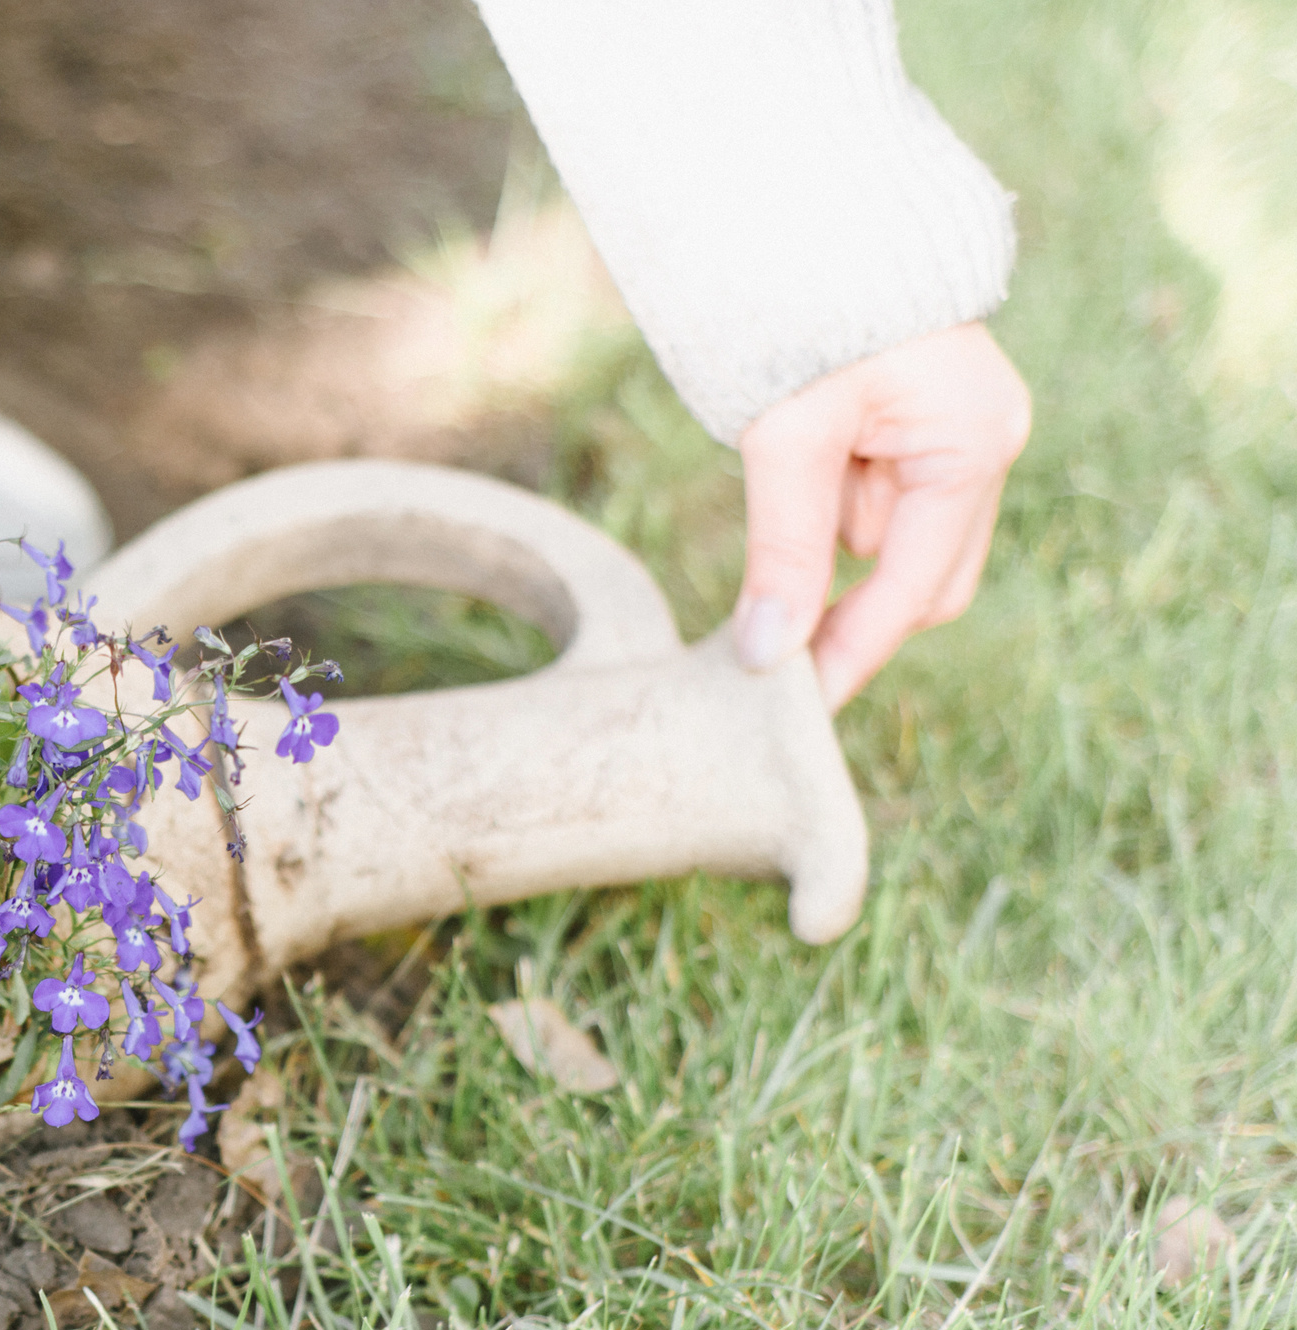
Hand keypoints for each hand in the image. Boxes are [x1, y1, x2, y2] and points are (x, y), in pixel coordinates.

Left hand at [732, 322, 1030, 707]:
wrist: (807, 205)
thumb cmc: (806, 306)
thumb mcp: (789, 435)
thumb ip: (785, 547)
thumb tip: (769, 653)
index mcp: (971, 443)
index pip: (913, 587)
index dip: (853, 651)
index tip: (797, 705)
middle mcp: (982, 442)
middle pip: (921, 579)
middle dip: (850, 610)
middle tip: (766, 645)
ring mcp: (957, 433)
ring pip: (894, 543)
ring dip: (832, 541)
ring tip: (782, 465)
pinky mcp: (921, 424)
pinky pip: (876, 498)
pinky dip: (831, 505)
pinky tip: (799, 451)